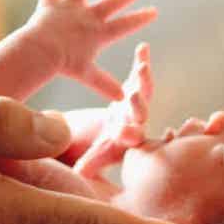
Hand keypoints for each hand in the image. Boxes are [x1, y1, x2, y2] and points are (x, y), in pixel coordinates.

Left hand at [24, 0, 156, 100]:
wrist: (43, 53)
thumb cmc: (64, 65)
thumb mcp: (86, 75)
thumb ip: (104, 84)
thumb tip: (122, 100)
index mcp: (98, 33)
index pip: (124, 25)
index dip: (139, 19)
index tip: (154, 11)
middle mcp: (88, 16)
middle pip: (113, 2)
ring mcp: (71, 8)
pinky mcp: (52, 3)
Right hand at [74, 43, 154, 185]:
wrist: (101, 138)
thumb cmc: (96, 151)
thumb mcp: (90, 158)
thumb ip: (88, 165)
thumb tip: (80, 175)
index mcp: (126, 140)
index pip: (130, 139)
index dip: (129, 135)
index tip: (124, 133)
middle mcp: (135, 122)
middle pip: (139, 113)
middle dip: (137, 105)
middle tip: (132, 97)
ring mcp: (135, 105)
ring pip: (143, 92)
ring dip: (142, 80)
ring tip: (141, 67)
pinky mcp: (132, 89)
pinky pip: (138, 75)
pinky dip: (141, 61)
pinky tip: (143, 47)